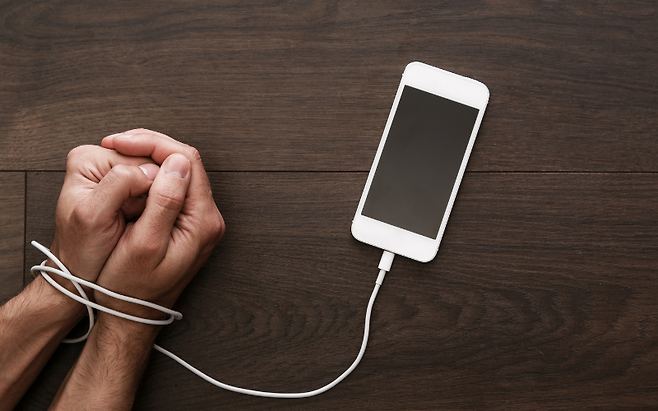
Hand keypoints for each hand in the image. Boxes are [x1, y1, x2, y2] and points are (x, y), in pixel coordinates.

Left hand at [48, 145, 159, 296]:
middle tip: (142, 217)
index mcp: (88, 159)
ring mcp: (114, 174)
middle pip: (150, 164)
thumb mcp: (94, 216)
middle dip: (155, 190)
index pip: (142, 157)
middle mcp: (101, 161)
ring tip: (142, 220)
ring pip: (156, 178)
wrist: (79, 274)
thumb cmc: (81, 250)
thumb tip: (152, 169)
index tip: (144, 210)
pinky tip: (145, 219)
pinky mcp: (125, 188)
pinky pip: (154, 190)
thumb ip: (119, 184)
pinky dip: (156, 205)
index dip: (153, 183)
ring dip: (157, 199)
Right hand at [96, 129, 224, 313]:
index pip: (186, 161)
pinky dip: (152, 175)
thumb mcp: (143, 245)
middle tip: (116, 143)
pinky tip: (130, 174)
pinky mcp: (189, 225)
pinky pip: (174, 188)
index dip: (152, 144)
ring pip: (179, 173)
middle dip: (151, 148)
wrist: (133, 314)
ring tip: (119, 154)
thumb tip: (177, 163)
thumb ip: (164, 201)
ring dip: (150, 160)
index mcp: (202, 220)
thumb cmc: (132, 287)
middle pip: (186, 163)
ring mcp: (200, 221)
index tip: (119, 142)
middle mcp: (209, 218)